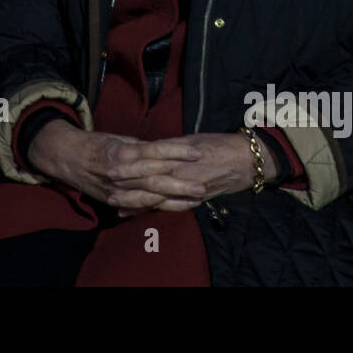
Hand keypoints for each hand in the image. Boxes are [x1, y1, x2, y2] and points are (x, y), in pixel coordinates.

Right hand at [27, 120, 204, 210]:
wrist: (67, 158)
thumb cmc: (95, 144)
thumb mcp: (118, 139)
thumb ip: (140, 148)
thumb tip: (164, 151)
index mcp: (122, 154)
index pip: (154, 152)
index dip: (176, 153)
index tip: (196, 153)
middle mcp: (120, 174)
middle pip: (155, 180)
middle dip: (180, 184)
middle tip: (201, 186)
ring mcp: (117, 190)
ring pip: (149, 198)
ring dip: (174, 200)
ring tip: (195, 200)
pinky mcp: (114, 200)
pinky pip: (138, 206)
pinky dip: (157, 208)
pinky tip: (175, 208)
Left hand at [106, 132, 272, 215]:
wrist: (245, 160)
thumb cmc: (218, 145)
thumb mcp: (191, 140)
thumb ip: (170, 147)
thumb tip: (150, 149)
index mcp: (178, 154)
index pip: (148, 159)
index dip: (129, 163)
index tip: (110, 164)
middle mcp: (180, 171)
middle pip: (148, 179)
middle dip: (126, 183)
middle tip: (106, 184)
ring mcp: (187, 186)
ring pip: (156, 195)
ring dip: (134, 199)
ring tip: (115, 201)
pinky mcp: (194, 197)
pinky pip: (169, 206)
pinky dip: (151, 209)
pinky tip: (135, 212)